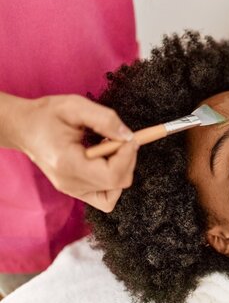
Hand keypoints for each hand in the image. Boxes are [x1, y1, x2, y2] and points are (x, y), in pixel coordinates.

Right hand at [8, 94, 138, 211]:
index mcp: (68, 164)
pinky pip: (105, 196)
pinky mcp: (76, 190)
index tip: (130, 137)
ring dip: (122, 168)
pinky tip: (106, 160)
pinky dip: (113, 180)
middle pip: (117, 183)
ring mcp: (73, 190)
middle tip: (118, 137)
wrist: (24, 127)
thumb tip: (129, 136)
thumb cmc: (46, 115)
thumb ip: (105, 119)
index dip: (128, 156)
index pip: (112, 175)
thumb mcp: (75, 106)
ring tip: (108, 148)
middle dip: (127, 159)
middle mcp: (70, 183)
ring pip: (115, 191)